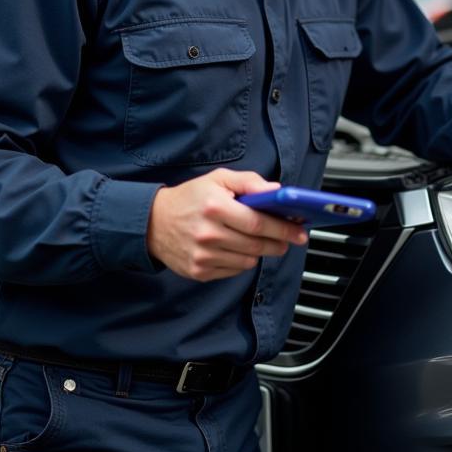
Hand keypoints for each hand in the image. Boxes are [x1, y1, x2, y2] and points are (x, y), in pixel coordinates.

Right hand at [147, 169, 308, 281]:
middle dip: (279, 243)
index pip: (258, 222)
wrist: (153, 222)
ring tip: (258, 241)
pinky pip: (233, 271)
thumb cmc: (190, 198)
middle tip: (289, 239)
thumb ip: (249, 182)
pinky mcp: (198, 272)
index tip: (299, 231)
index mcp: (215, 207)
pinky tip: (236, 248)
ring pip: (248, 261)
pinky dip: (241, 261)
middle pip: (257, 245)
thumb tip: (276, 190)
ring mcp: (202, 256)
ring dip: (259, 252)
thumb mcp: (218, 179)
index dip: (283, 228)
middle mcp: (208, 234)